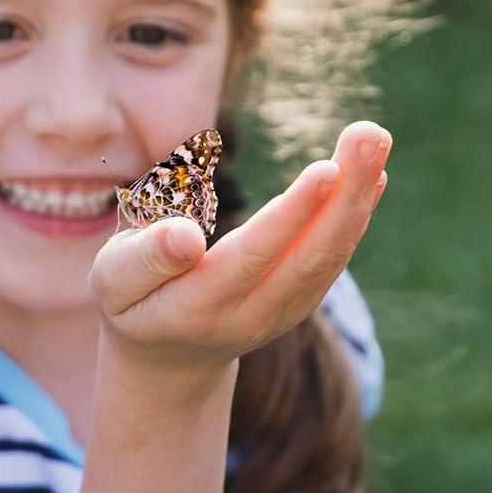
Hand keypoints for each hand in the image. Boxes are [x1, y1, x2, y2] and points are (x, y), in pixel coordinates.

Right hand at [89, 121, 389, 368]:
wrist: (168, 356)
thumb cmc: (134, 300)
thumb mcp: (116, 281)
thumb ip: (147, 260)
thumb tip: (186, 239)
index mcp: (197, 308)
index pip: (253, 257)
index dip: (293, 215)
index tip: (326, 169)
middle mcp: (251, 316)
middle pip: (307, 256)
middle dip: (344, 194)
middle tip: (369, 135)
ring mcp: (284, 313)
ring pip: (328, 256)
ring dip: (358, 197)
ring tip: (374, 140)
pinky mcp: (301, 302)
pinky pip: (333, 256)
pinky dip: (355, 213)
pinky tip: (372, 173)